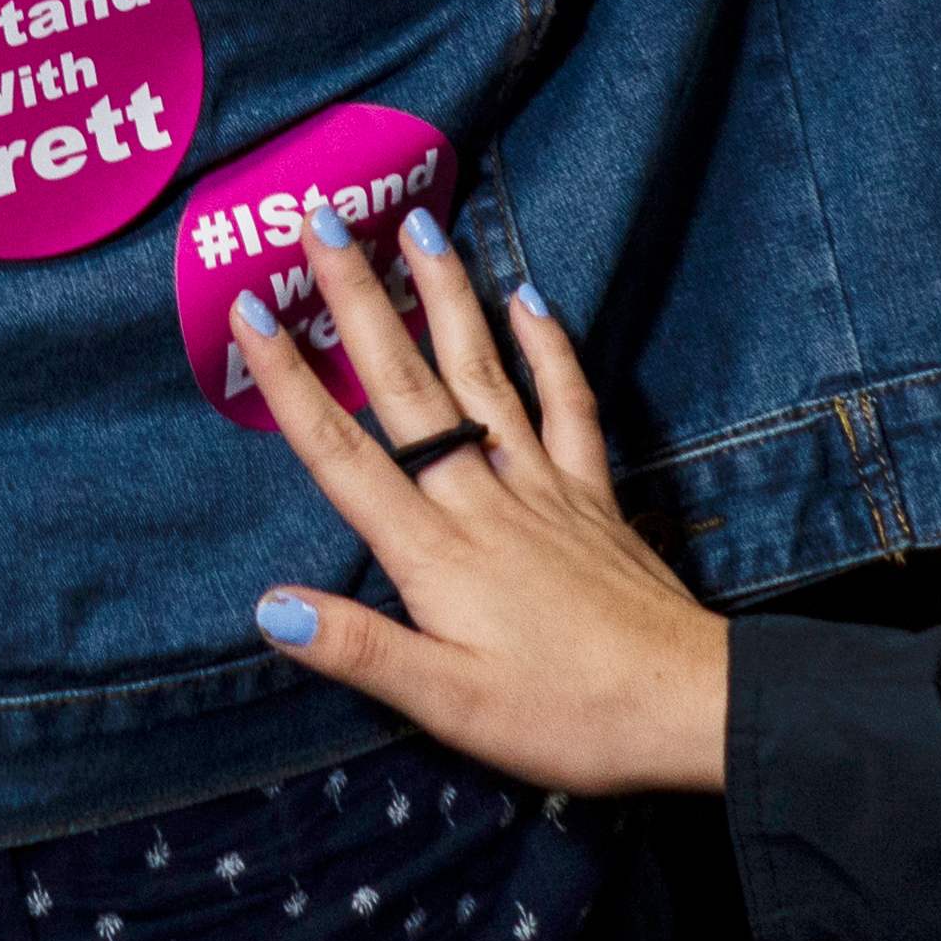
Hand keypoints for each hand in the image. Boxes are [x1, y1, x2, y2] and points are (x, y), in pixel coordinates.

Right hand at [234, 212, 734, 797]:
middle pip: (407, 387)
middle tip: (324, 222)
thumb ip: (360, 650)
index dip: (291, 382)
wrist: (689, 707)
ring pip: (484, 374)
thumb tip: (269, 607)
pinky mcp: (594, 494)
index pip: (344, 455)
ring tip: (418, 225)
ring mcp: (543, 487)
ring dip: (447, 296)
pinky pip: (569, 405)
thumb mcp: (449, 706)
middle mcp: (482, 499)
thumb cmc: (565, 718)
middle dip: (360, 301)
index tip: (252, 309)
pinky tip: (528, 298)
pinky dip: (548, 348)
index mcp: (435, 552)